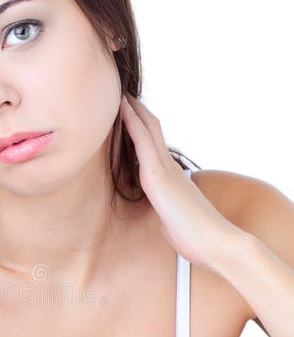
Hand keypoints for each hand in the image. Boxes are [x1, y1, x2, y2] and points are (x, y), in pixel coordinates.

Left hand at [121, 93, 241, 271]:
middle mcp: (169, 167)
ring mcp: (164, 169)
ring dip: (133, 110)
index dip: (143, 127)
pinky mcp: (158, 176)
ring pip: (147, 129)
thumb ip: (166, 210)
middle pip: (152, 130)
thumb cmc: (196, 237)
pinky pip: (142, 142)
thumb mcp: (173, 219)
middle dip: (138, 112)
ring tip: (120, 93)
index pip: (155, 145)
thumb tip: (163, 212)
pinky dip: (132, 123)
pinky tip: (122, 109)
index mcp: (172, 177)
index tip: (131, 113)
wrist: (216, 242)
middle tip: (124, 95)